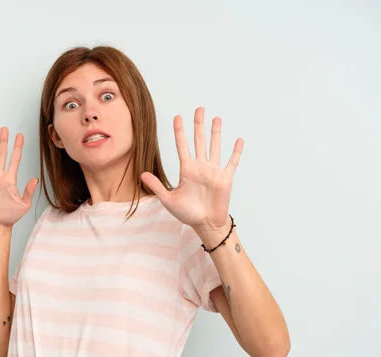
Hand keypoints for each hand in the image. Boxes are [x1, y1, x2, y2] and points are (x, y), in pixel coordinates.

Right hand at [0, 127, 38, 228]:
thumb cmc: (11, 216)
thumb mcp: (24, 204)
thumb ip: (29, 191)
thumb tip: (35, 179)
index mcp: (10, 179)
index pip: (15, 159)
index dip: (17, 147)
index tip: (20, 135)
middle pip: (1, 155)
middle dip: (3, 142)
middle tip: (5, 129)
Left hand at [141, 107, 242, 231]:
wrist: (205, 224)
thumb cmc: (187, 213)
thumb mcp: (168, 199)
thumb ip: (157, 186)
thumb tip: (141, 174)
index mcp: (187, 170)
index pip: (182, 146)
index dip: (180, 131)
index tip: (177, 117)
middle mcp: (200, 167)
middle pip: (199, 141)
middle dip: (198, 125)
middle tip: (199, 108)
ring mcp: (213, 171)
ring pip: (215, 147)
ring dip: (216, 133)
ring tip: (216, 118)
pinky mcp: (225, 178)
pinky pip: (231, 162)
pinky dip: (235, 152)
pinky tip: (238, 140)